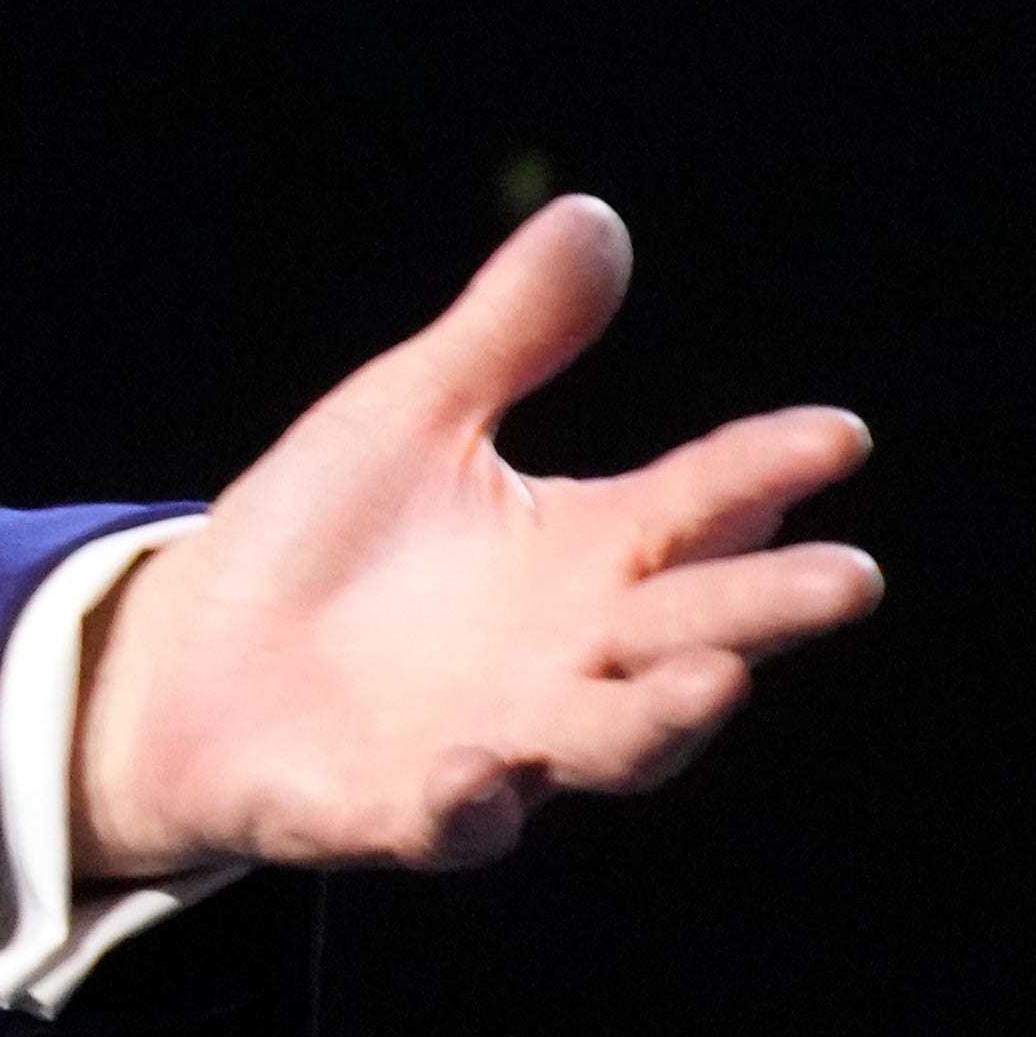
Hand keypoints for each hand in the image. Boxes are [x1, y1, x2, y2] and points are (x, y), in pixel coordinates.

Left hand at [73, 198, 880, 878]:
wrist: (185, 661)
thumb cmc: (321, 538)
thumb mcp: (409, 416)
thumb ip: (508, 336)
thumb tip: (592, 215)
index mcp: (588, 555)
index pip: (700, 505)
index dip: (768, 471)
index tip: (836, 435)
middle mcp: (569, 659)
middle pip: (691, 632)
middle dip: (766, 610)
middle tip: (850, 579)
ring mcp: (495, 744)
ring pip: (606, 744)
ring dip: (662, 719)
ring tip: (716, 682)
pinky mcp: (391, 812)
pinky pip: (446, 821)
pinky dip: (471, 803)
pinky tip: (481, 770)